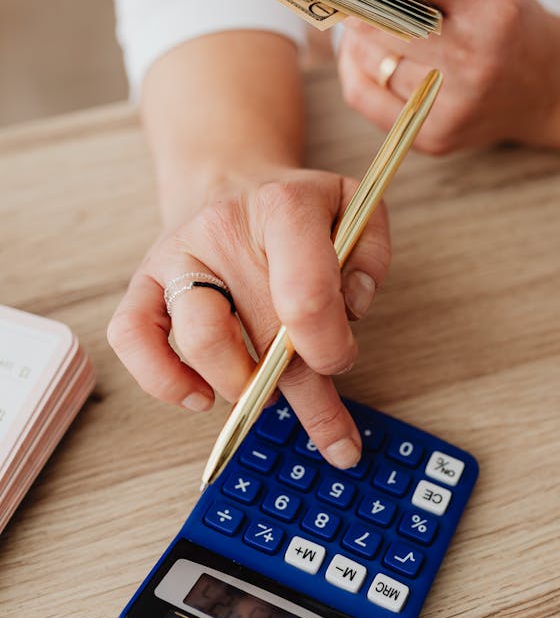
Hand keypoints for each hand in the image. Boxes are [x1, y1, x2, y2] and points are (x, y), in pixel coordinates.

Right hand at [107, 168, 390, 468]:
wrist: (229, 181)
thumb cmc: (294, 210)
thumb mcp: (352, 207)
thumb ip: (370, 254)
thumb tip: (351, 308)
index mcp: (282, 208)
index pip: (306, 294)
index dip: (329, 346)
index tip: (339, 361)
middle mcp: (221, 229)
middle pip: (263, 330)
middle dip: (305, 393)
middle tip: (334, 436)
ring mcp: (176, 257)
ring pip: (200, 338)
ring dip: (240, 385)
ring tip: (265, 396)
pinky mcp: (143, 284)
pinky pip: (132, 338)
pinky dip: (164, 381)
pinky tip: (201, 397)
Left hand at [300, 0, 559, 154]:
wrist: (551, 87)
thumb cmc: (509, 19)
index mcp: (489, 0)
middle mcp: (473, 56)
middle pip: (376, 16)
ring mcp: (453, 103)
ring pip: (367, 56)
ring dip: (353, 33)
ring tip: (361, 15)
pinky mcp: (435, 136)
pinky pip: (364, 95)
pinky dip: (355, 68)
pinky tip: (364, 53)